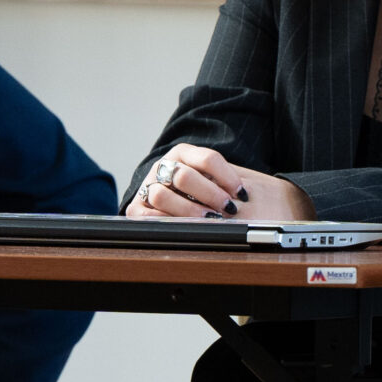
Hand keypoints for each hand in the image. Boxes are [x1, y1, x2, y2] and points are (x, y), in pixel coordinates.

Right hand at [128, 143, 313, 221]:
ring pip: (163, 195)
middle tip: (228, 209)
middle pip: (185, 176)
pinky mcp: (135, 209)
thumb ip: (224, 184)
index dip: (227, 177)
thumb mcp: (212, 180)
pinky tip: (182, 227)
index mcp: (183, 153)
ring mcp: (147, 186)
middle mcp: (162, 166)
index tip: (242, 194)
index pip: (208, 159)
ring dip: (188, 210)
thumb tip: (247, 199)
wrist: (167, 196)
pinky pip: (143, 215)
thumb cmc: (200, 190)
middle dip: (210, 195)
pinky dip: (162, 221)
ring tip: (208, 221)